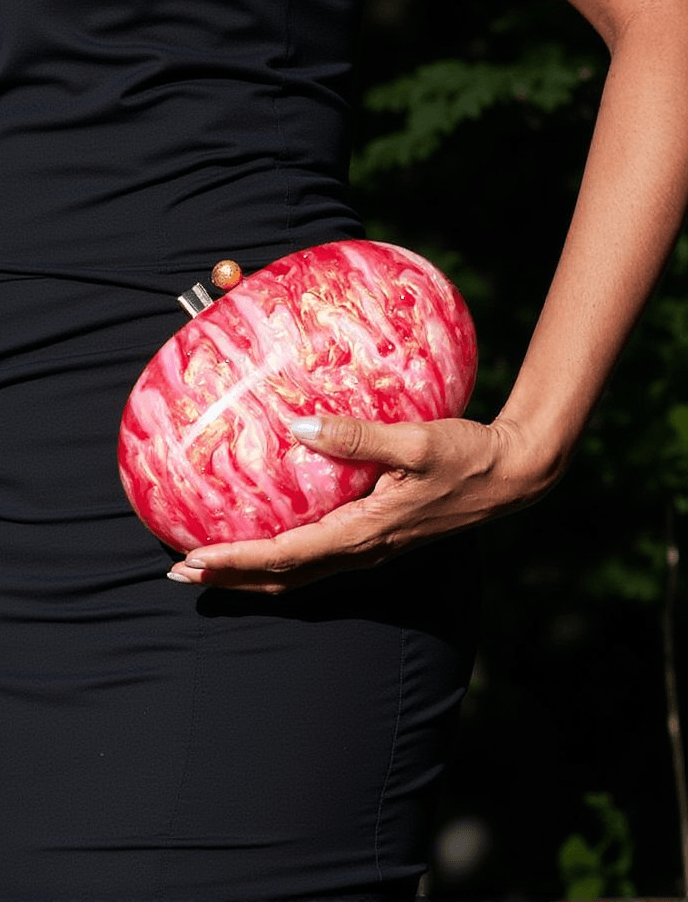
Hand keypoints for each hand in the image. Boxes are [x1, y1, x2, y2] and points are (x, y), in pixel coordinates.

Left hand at [167, 413, 546, 593]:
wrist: (510, 476)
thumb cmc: (466, 456)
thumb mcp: (416, 440)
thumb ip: (358, 436)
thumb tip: (299, 427)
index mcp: (364, 533)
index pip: (286, 556)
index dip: (236, 560)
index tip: (193, 558)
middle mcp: (362, 551)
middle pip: (283, 578)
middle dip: (230, 578)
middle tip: (181, 573)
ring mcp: (370, 550)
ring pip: (298, 575)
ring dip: (250, 574)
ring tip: (209, 569)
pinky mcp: (376, 540)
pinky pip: (317, 562)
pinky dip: (280, 563)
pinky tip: (266, 548)